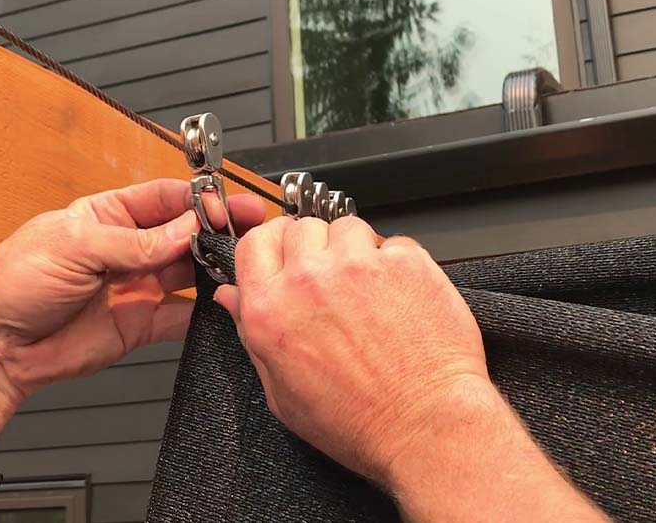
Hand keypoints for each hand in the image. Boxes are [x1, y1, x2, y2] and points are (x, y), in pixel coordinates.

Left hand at [0, 178, 264, 400]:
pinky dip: (203, 314)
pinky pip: (179, 318)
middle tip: (248, 229)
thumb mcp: (74, 246)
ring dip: (214, 267)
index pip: (163, 198)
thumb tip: (186, 228)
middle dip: (216, 229)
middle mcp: (125, 248)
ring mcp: (133, 286)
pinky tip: (222, 306)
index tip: (224, 206)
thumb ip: (135, 241)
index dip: (197, 199)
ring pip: (187, 272)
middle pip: (182, 233)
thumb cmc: (14, 283)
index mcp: (106, 215)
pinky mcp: (137, 325)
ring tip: (241, 265)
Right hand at [213, 216, 491, 483]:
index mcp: (270, 309)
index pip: (254, 242)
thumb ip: (251, 334)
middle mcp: (308, 280)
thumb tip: (231, 296)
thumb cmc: (357, 422)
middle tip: (330, 278)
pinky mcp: (403, 263)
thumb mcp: (281, 392)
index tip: (283, 251)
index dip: (270, 244)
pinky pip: (392, 243)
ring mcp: (357, 266)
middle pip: (299, 227)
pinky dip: (396, 263)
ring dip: (354, 249)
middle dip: (312, 247)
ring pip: (346, 227)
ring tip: (367, 288)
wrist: (424, 428)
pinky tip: (399, 297)